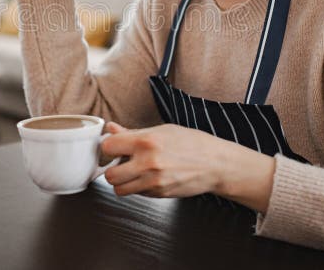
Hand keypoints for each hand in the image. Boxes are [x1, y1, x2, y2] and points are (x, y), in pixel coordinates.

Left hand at [100, 121, 275, 211]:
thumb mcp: (162, 130)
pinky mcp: (159, 194)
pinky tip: (149, 177)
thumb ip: (132, 132)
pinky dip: (138, 187)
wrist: (216, 163)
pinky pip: (137, 194)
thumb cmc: (192, 143)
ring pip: (119, 189)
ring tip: (133, 171)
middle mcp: (148, 163)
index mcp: (146, 141)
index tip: (114, 147)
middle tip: (120, 162)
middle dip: (112, 169)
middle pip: (109, 175)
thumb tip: (111, 128)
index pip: (108, 147)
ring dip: (122, 181)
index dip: (109, 147)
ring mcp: (153, 181)